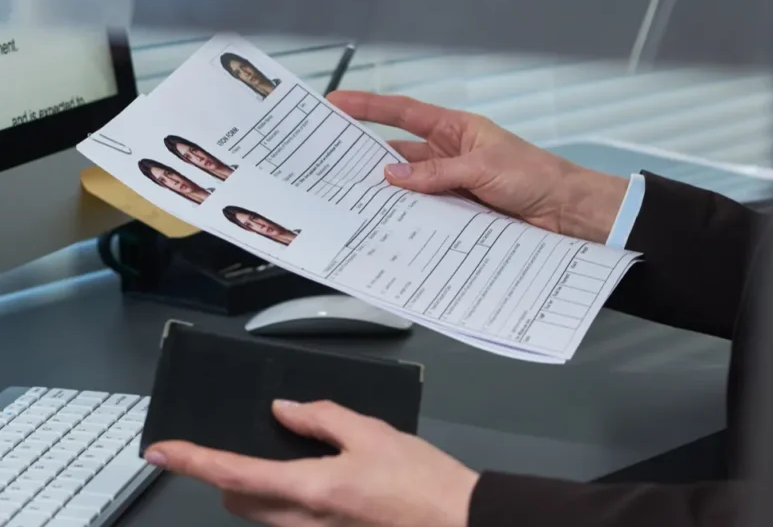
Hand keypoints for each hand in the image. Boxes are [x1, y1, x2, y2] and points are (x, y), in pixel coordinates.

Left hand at [145, 400, 478, 526]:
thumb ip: (322, 418)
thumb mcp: (373, 433)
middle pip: (237, 498)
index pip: (232, 471)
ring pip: (261, 512)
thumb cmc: (422, 482)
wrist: (455, 521)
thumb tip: (285, 411)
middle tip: (238, 444)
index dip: (191, 459)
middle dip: (227, 472)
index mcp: (308, 487)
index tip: (161, 450)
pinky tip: (320, 478)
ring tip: (289, 458)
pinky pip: (287, 520)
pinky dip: (285, 498)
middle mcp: (301, 520)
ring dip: (256, 487)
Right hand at [328, 91, 627, 242]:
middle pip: (399, 153)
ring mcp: (452, 184)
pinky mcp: (459, 211)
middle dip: (366, 156)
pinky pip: (426, 212)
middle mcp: (450, 154)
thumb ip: (436, 173)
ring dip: (389, 194)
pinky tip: (391, 224)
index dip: (368, 107)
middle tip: (331, 161)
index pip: (403, 113)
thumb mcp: (482, 168)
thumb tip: (393, 176)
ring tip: (354, 199)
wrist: (565, 211)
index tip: (336, 102)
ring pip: (409, 187)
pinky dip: (410, 218)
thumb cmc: (535, 175)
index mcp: (456, 129)